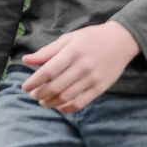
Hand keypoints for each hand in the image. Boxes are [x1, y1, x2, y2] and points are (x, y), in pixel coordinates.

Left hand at [21, 22, 139, 113]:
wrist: (122, 41)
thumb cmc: (92, 38)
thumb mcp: (69, 39)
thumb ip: (48, 51)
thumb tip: (26, 60)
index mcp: (73, 52)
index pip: (49, 70)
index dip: (34, 81)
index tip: (25, 87)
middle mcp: (83, 66)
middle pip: (56, 86)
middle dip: (40, 94)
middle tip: (33, 95)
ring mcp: (93, 79)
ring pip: (66, 97)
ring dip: (51, 102)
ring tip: (43, 102)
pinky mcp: (100, 88)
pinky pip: (81, 103)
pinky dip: (67, 108)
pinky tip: (58, 107)